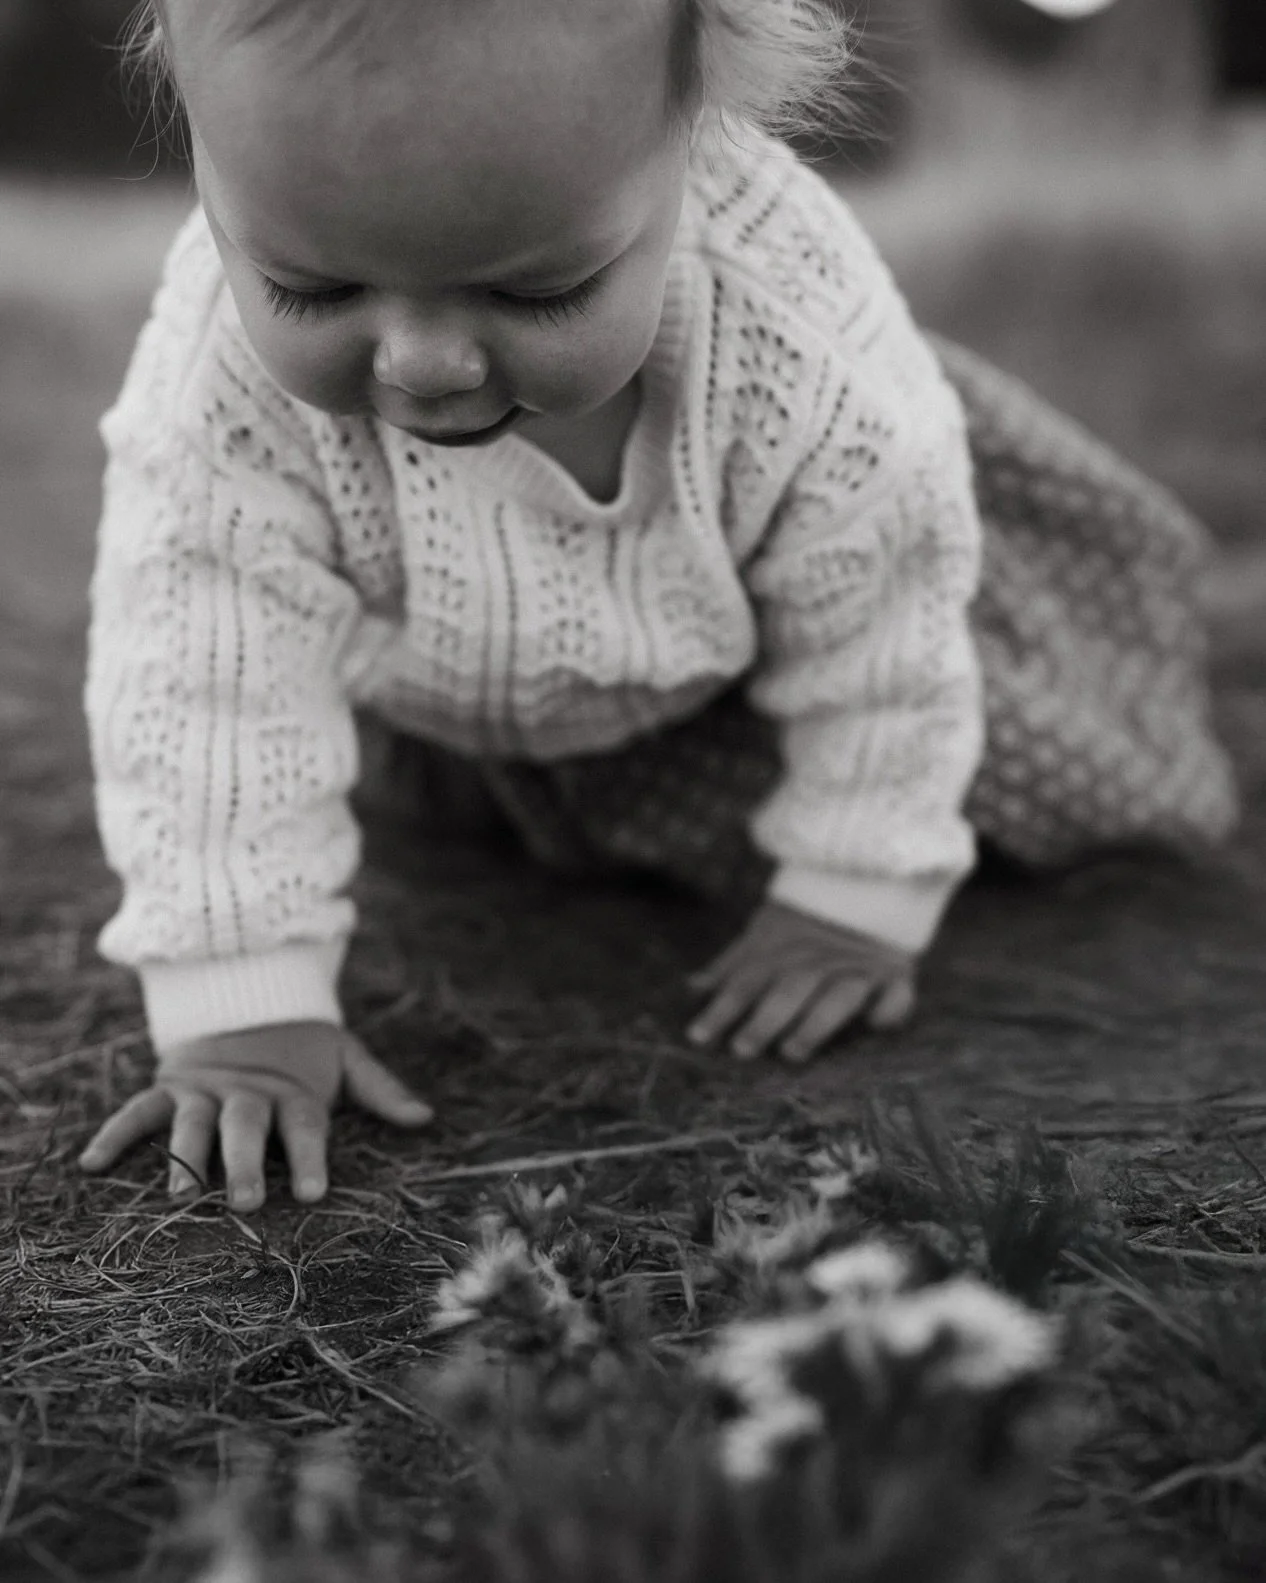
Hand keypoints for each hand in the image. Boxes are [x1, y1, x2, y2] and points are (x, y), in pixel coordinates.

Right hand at [79, 1021, 431, 1209]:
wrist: (250, 998)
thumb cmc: (304, 1049)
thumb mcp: (346, 1059)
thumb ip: (381, 1090)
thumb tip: (425, 1118)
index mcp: (293, 1092)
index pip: (305, 1125)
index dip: (311, 1157)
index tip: (315, 1192)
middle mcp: (247, 1092)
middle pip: (246, 1127)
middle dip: (246, 1164)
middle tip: (246, 1204)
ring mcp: (205, 1089)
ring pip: (193, 1124)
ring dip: (186, 1158)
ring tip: (181, 1196)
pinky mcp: (171, 1085)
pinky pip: (139, 1110)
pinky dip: (115, 1134)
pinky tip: (92, 1165)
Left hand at [686, 901, 916, 1063]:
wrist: (867, 886)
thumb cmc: (805, 928)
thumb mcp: (764, 937)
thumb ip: (732, 966)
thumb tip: (691, 989)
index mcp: (784, 950)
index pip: (747, 980)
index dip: (722, 1007)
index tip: (697, 1036)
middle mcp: (820, 960)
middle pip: (790, 989)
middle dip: (765, 1018)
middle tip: (741, 1049)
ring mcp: (860, 968)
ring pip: (839, 996)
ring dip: (816, 1024)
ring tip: (791, 1053)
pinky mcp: (896, 976)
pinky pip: (898, 994)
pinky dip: (891, 1009)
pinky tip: (876, 1026)